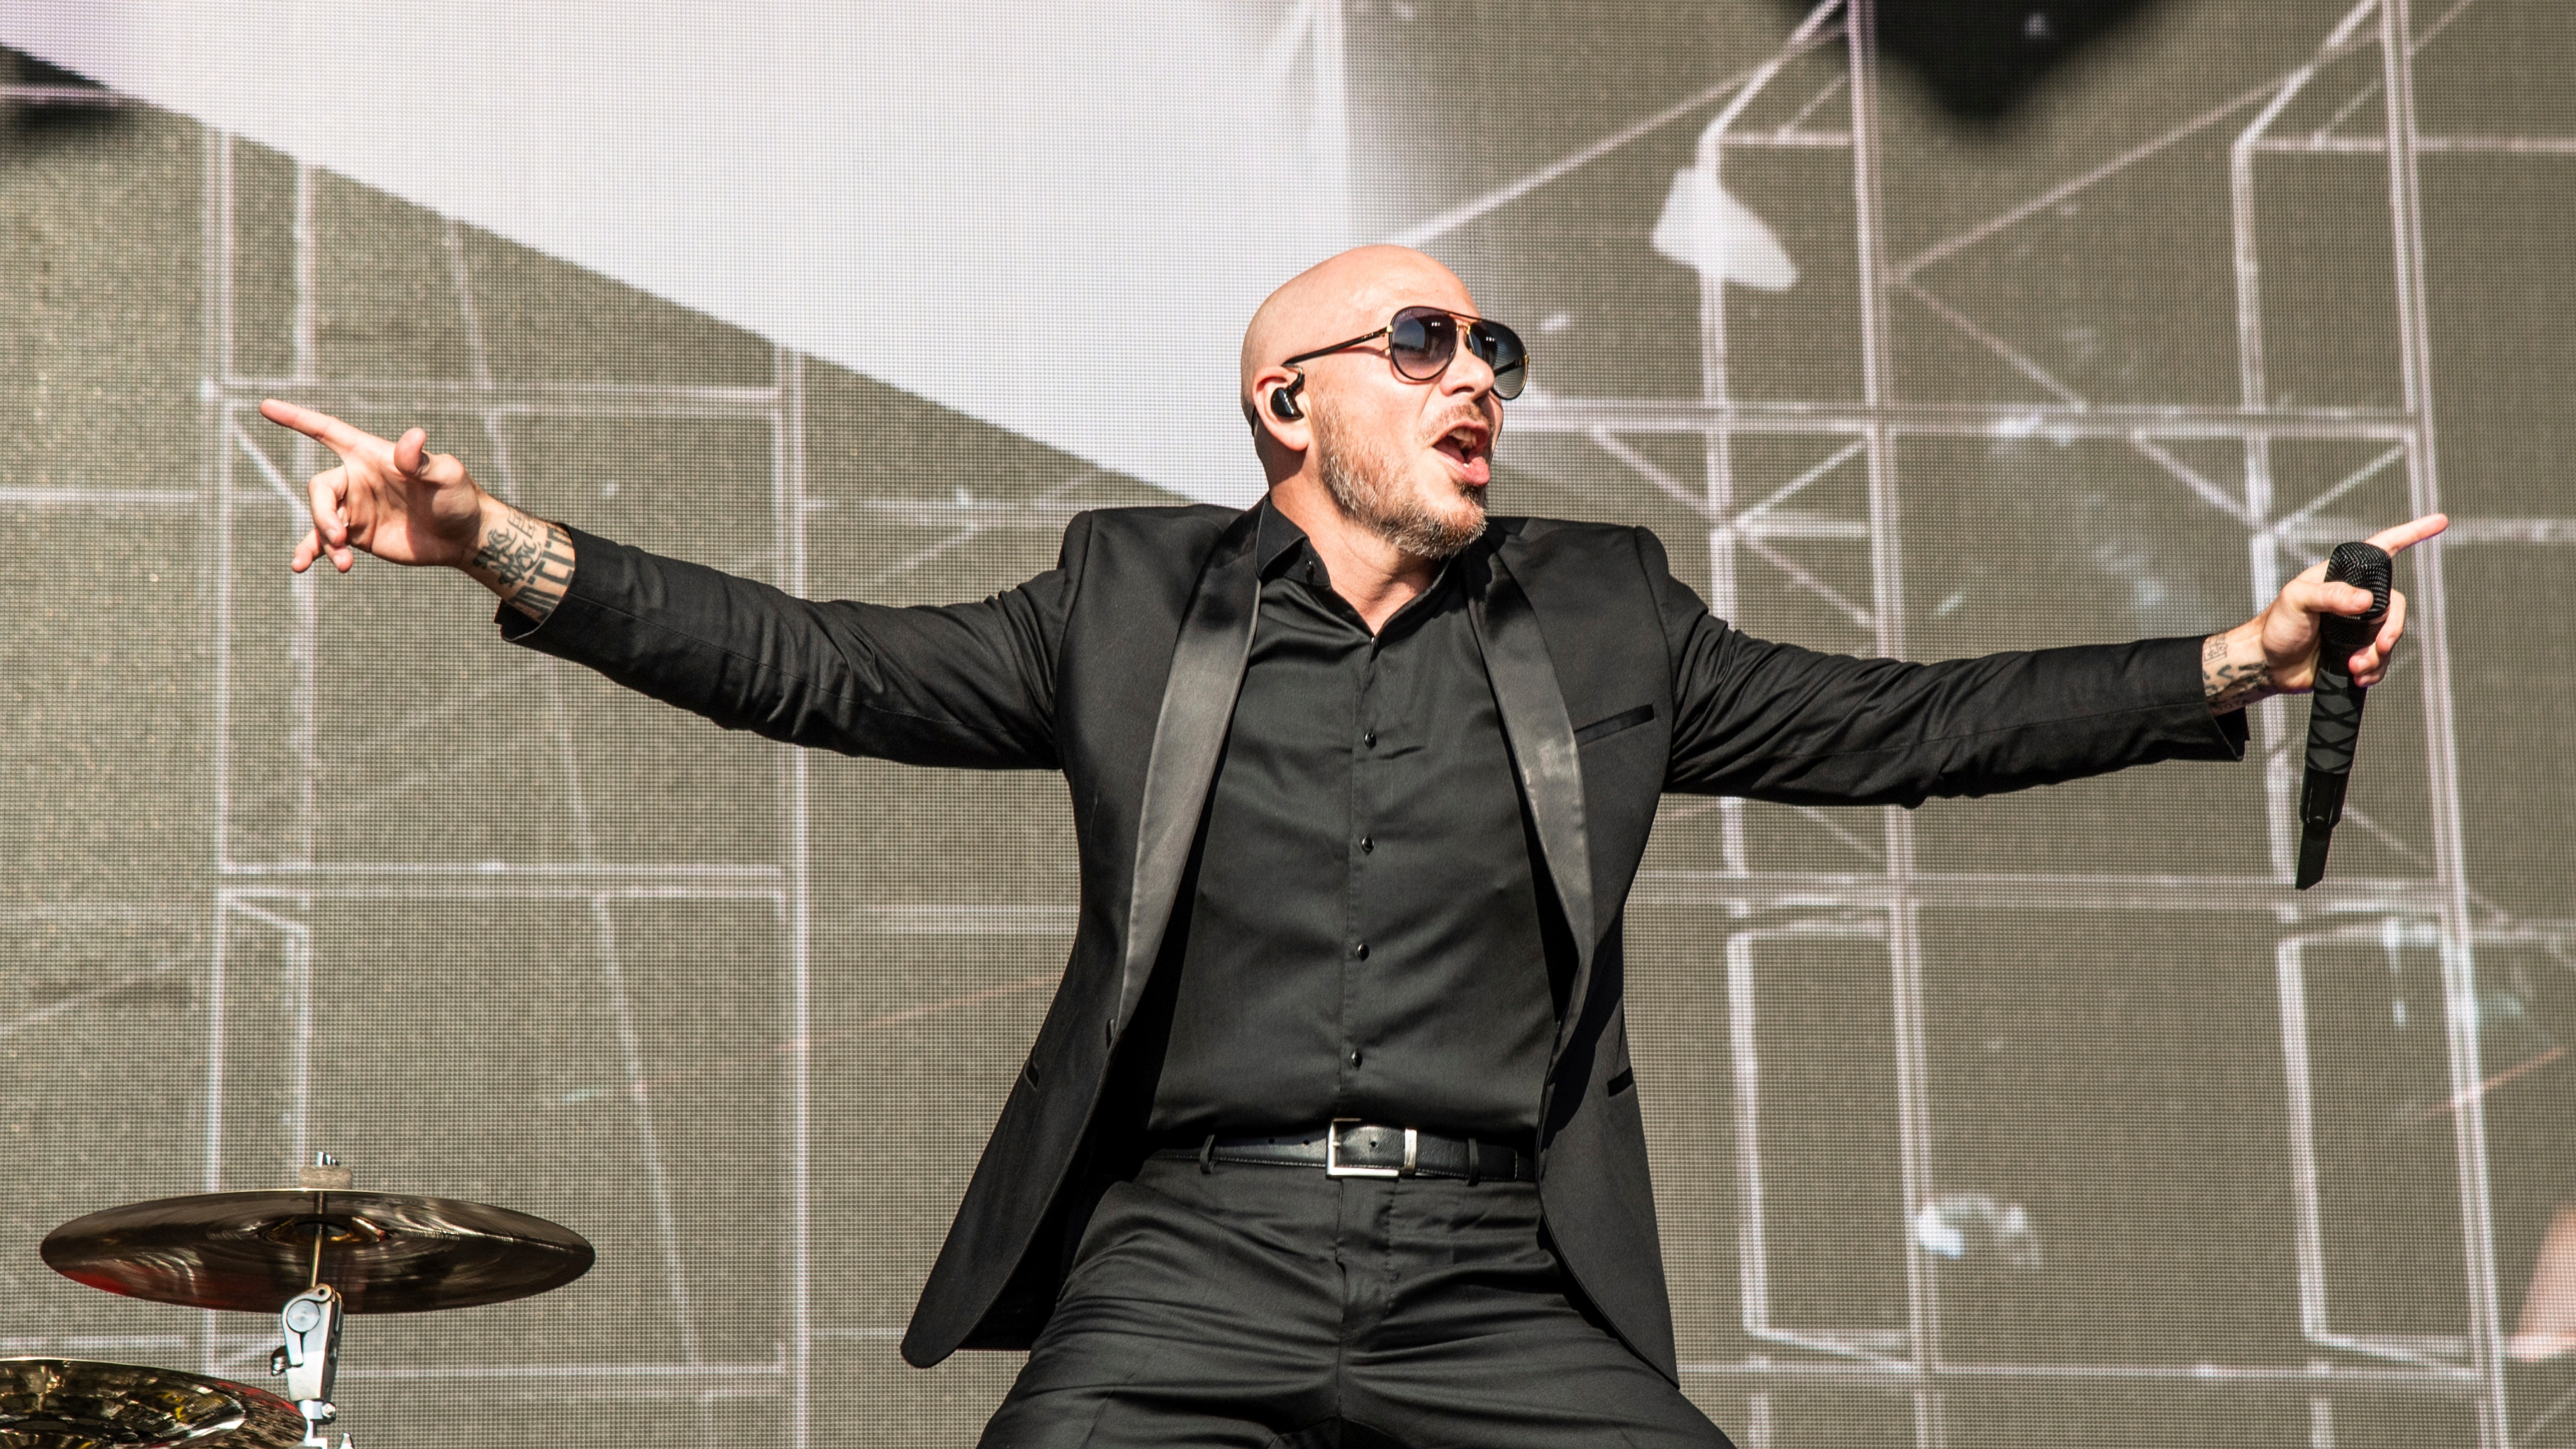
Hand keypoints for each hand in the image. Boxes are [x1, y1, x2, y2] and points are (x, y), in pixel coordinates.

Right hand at [261, 398, 487, 571]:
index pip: (327, 431)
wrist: (464, 537)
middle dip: (323, 514)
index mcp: (370, 455)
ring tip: (343, 563)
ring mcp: (354, 509)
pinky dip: (312, 552)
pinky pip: (324, 543)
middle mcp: (356, 479)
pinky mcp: (357, 536)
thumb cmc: (458, 496)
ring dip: (324, 541)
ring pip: (320, 520)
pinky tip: (301, 566)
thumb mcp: (446, 475)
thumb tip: (414, 436)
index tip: (266, 407)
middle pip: (320, 489)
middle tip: (341, 539)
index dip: (297, 419)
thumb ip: (423, 460)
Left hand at [2203, 513, 2447, 713]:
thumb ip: (2330, 596)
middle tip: (2378, 647)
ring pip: (2392, 636)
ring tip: (2354, 667)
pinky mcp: (2358, 651)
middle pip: (2396, 605)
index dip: (2411, 533)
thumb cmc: (2275, 626)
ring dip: (2379, 655)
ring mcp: (2359, 627)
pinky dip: (2376, 670)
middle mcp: (2356, 599)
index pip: (2383, 549)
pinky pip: (2383, 660)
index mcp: (2343, 577)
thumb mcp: (2296, 601)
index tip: (2440, 521)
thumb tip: (2366, 601)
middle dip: (2392, 630)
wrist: (2267, 665)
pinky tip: (2358, 677)